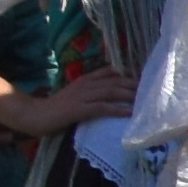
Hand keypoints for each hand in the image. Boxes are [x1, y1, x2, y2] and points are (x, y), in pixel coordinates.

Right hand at [0, 70, 133, 135]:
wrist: (36, 115)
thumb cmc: (57, 108)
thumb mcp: (77, 94)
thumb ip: (92, 91)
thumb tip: (113, 93)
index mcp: (86, 80)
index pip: (110, 71)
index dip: (128, 72)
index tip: (144, 76)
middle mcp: (86, 84)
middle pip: (115, 80)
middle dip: (134, 84)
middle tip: (151, 89)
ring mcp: (82, 96)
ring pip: (111, 92)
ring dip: (129, 95)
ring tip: (145, 100)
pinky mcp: (79, 109)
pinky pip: (102, 107)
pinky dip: (117, 109)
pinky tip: (129, 112)